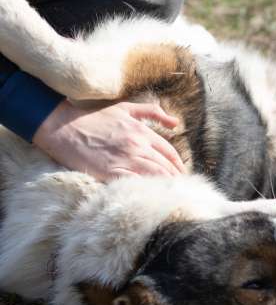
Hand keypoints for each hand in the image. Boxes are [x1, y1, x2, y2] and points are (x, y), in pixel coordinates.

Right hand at [32, 99, 185, 180]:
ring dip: (167, 186)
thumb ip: (152, 112)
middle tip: (183, 189)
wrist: (63, 127)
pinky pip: (135, 184)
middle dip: (177, 179)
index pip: (170, 152)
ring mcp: (125, 159)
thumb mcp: (125, 108)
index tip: (183, 175)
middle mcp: (137, 146)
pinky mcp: (111, 172)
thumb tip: (175, 123)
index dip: (179, 166)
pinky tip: (153, 196)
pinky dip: (147, 190)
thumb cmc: (93, 117)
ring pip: (155, 176)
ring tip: (173, 195)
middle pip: (166, 166)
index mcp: (142, 132)